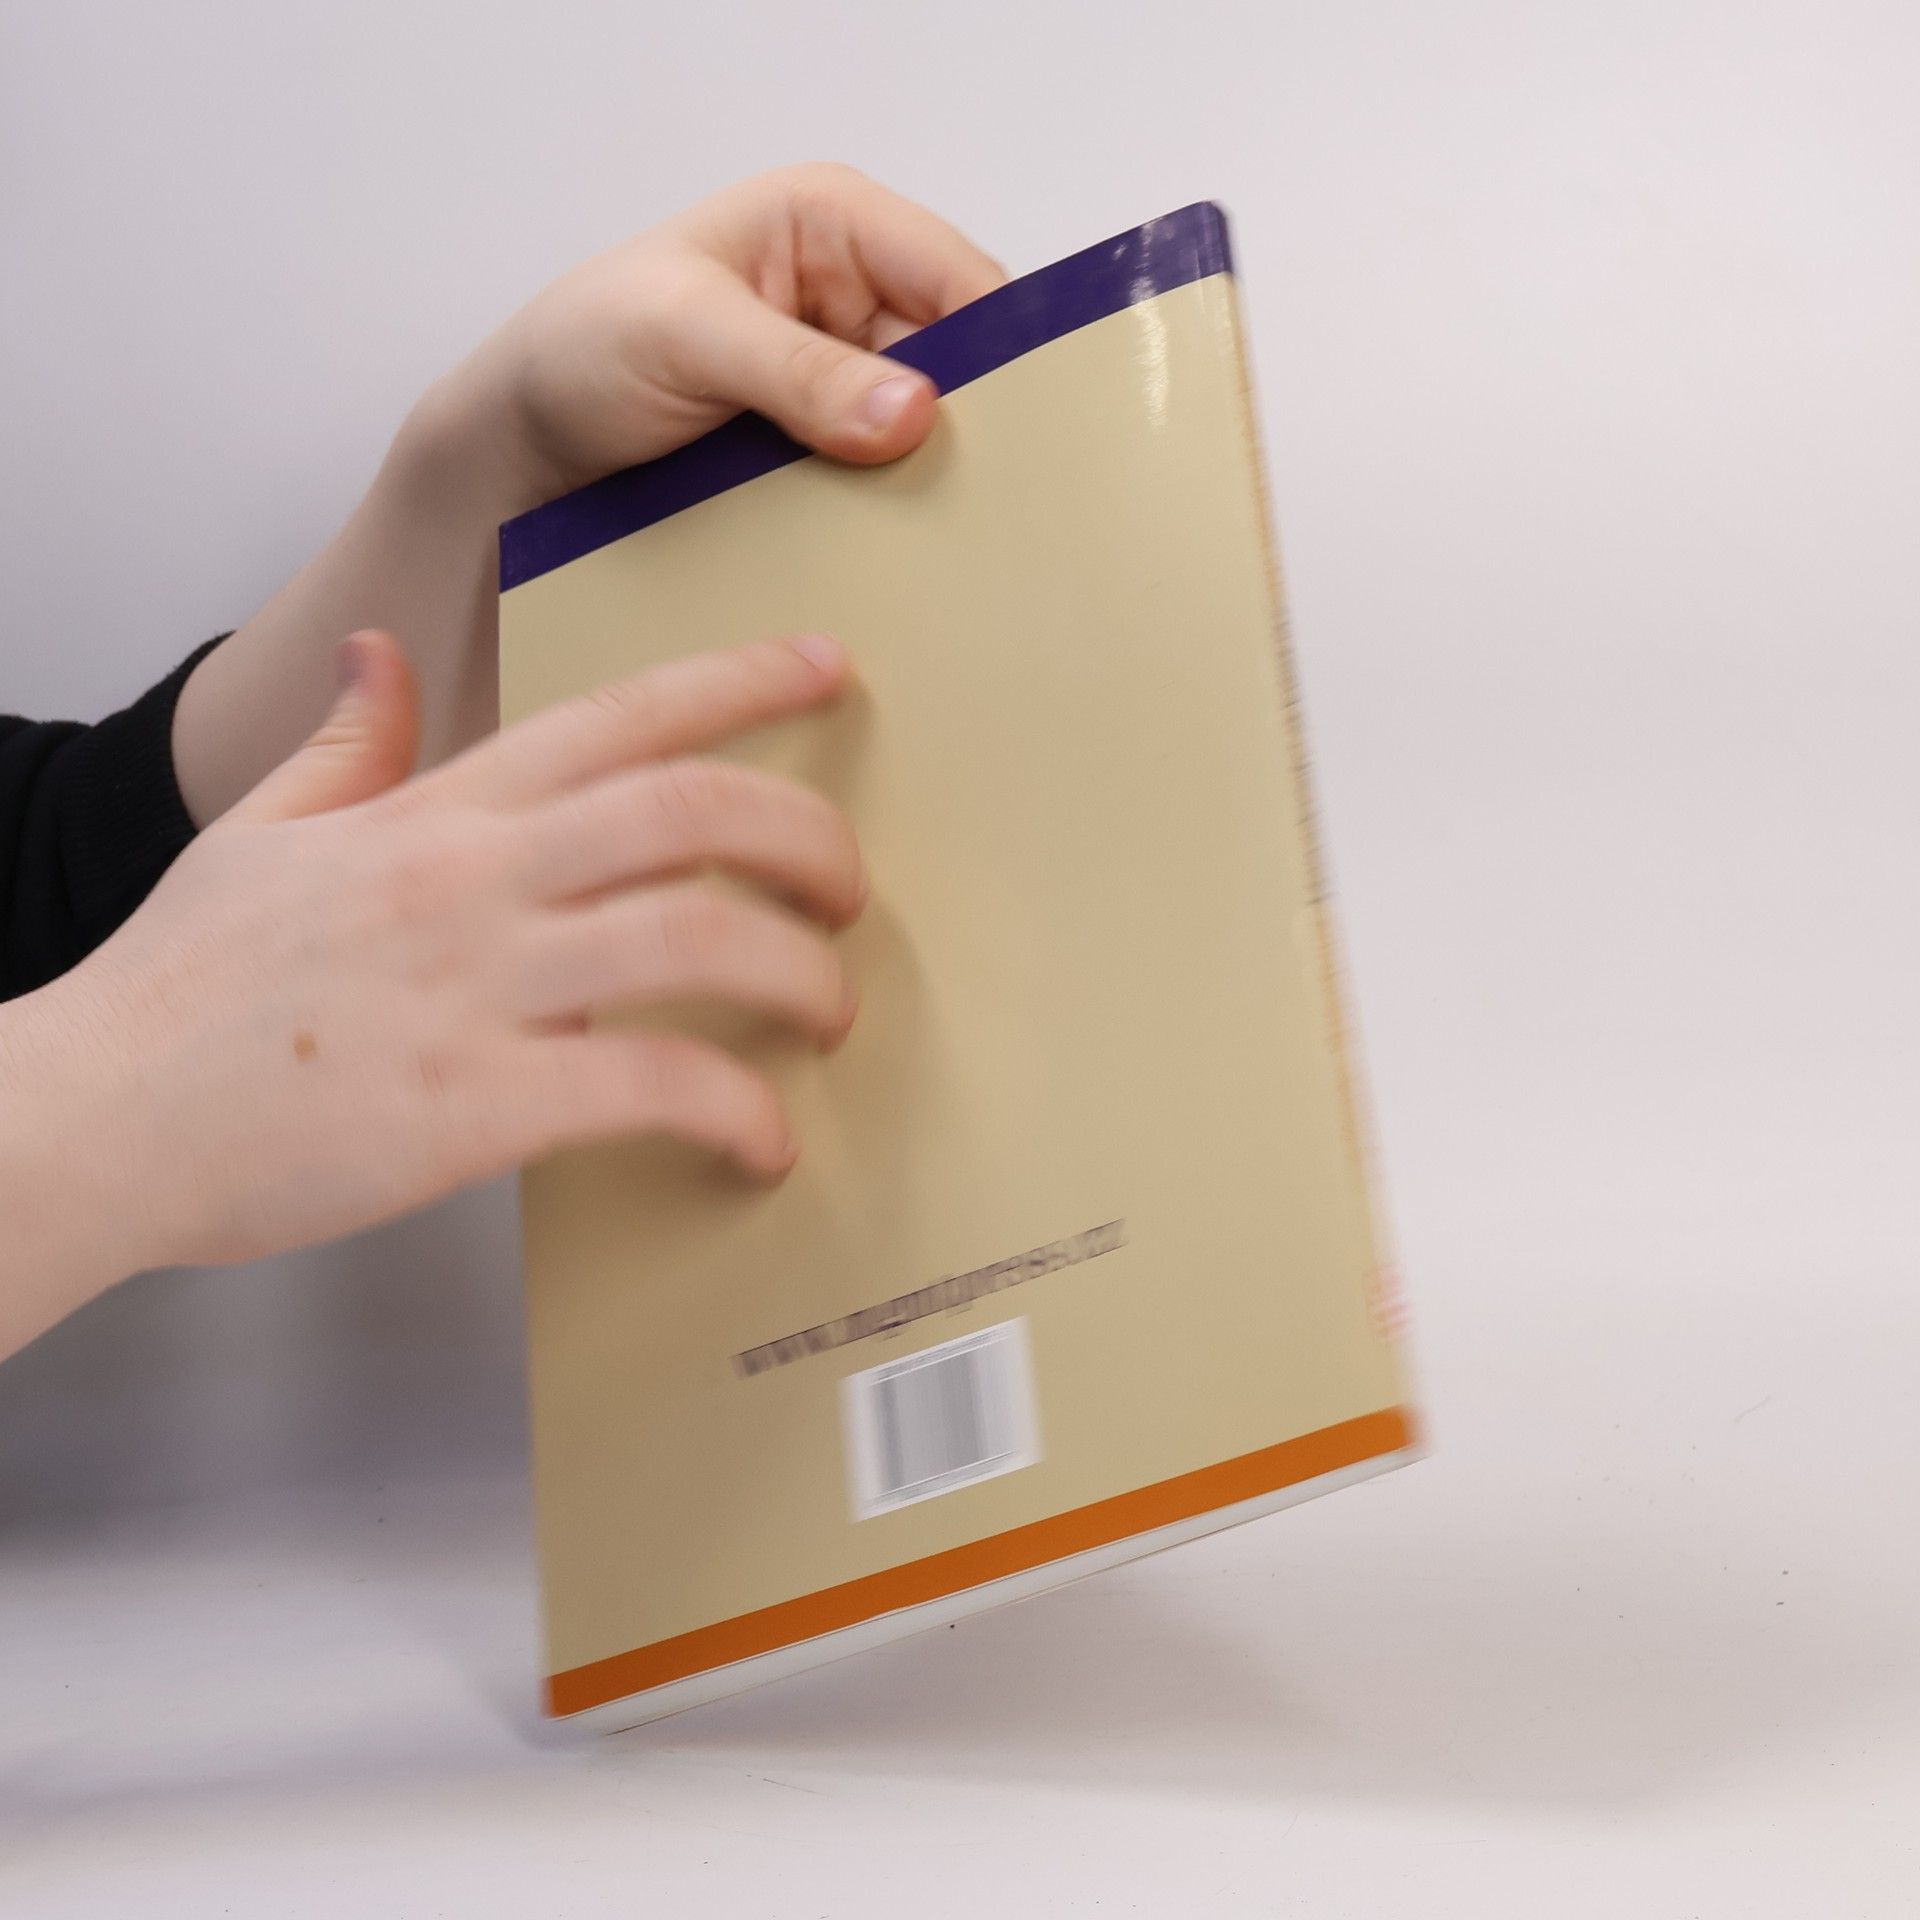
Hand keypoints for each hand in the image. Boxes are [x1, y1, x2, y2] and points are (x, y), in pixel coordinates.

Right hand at [3, 627, 861, 1335]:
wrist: (90, 1114)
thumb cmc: (178, 987)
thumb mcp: (256, 831)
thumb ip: (343, 743)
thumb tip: (382, 657)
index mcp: (435, 810)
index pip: (617, 716)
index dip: (737, 681)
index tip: (825, 664)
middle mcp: (471, 875)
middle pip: (690, 810)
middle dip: (805, 835)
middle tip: (850, 885)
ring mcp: (476, 983)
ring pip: (696, 935)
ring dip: (798, 971)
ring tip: (830, 1009)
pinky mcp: (475, 1101)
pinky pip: (650, 1083)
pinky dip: (733, 1109)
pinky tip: (764, 1139)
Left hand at [418, 162, 1006, 512]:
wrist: (522, 449)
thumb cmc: (580, 352)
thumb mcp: (685, 339)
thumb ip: (797, 371)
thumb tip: (913, 410)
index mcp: (835, 223)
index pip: (962, 280)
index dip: (1001, 355)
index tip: (1018, 440)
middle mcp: (855, 296)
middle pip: (964, 365)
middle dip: (973, 433)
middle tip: (987, 510)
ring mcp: (846, 383)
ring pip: (934, 438)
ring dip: (935, 488)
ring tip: (949, 547)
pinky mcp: (830, 455)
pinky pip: (891, 487)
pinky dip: (897, 522)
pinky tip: (903, 559)